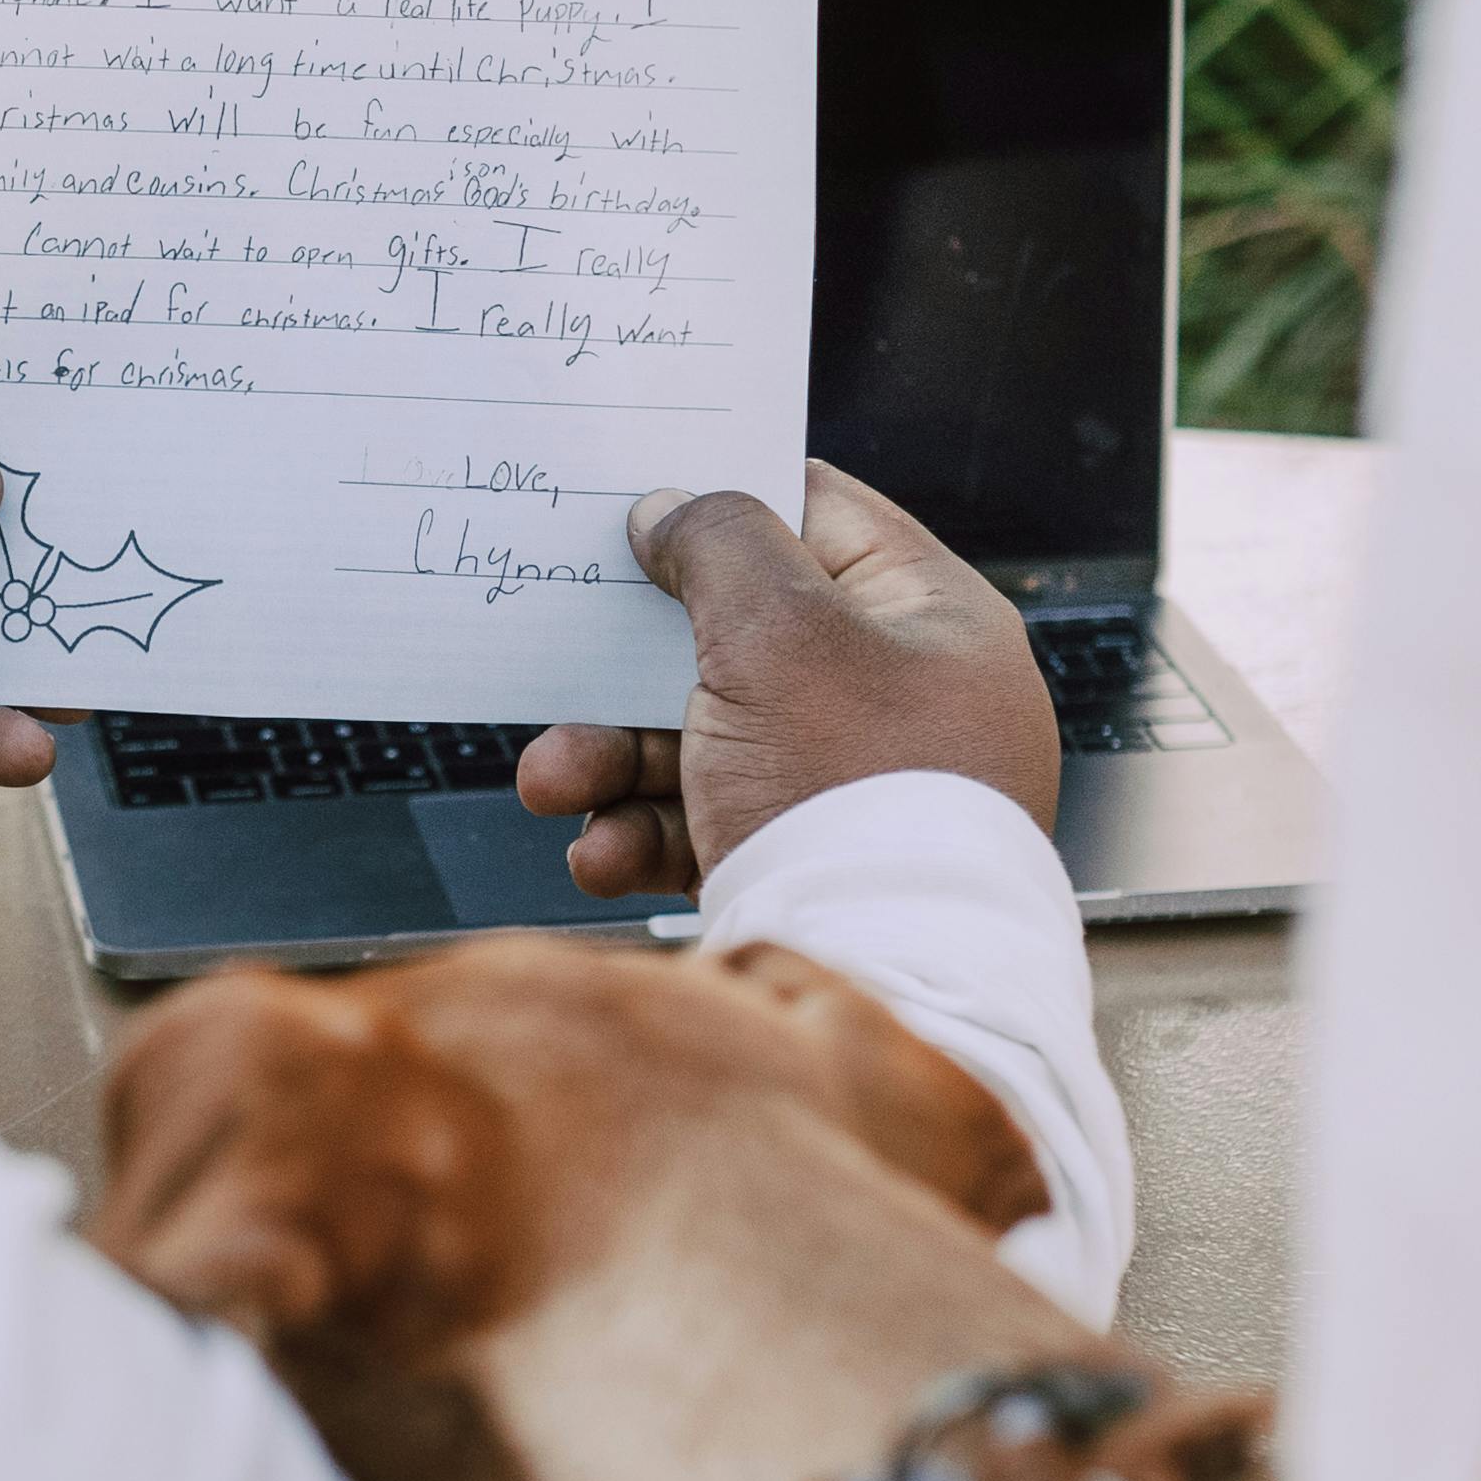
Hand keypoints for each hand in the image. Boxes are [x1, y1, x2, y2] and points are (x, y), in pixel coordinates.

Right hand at [512, 464, 1057, 898]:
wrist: (882, 987)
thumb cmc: (852, 791)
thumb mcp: (780, 632)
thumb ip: (718, 542)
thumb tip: (673, 507)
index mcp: (930, 620)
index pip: (822, 517)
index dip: (725, 496)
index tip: (635, 493)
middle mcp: (902, 701)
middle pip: (742, 641)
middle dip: (631, 660)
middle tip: (558, 646)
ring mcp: (854, 791)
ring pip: (706, 741)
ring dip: (613, 757)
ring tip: (550, 779)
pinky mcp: (807, 868)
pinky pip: (707, 828)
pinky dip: (643, 835)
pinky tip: (601, 856)